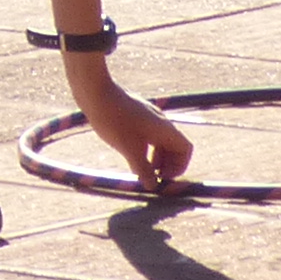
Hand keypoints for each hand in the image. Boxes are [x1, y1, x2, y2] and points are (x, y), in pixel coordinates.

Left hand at [67, 55, 189, 188]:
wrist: (95, 92)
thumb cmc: (114, 120)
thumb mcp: (129, 149)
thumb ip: (143, 169)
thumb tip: (152, 186)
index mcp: (165, 129)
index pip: (185, 149)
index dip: (179, 167)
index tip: (162, 177)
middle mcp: (160, 122)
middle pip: (174, 147)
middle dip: (167, 165)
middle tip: (152, 177)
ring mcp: (148, 117)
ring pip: (160, 142)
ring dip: (155, 158)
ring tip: (140, 169)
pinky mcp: (135, 115)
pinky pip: (148, 136)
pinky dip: (145, 148)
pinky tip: (130, 154)